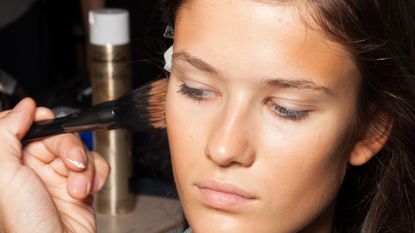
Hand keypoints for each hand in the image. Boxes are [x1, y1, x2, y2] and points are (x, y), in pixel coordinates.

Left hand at [0, 98, 109, 232]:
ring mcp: (57, 178)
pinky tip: (87, 191)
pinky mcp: (80, 186)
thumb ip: (6, 135)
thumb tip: (23, 107)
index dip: (36, 120)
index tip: (45, 119)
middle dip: (69, 148)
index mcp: (9, 164)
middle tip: (71, 163)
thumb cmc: (28, 227)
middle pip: (57, 136)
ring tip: (78, 187)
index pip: (21, 126)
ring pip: (79, 149)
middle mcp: (32, 169)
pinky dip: (97, 175)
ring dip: (85, 167)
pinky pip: (95, 165)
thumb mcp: (5, 176)